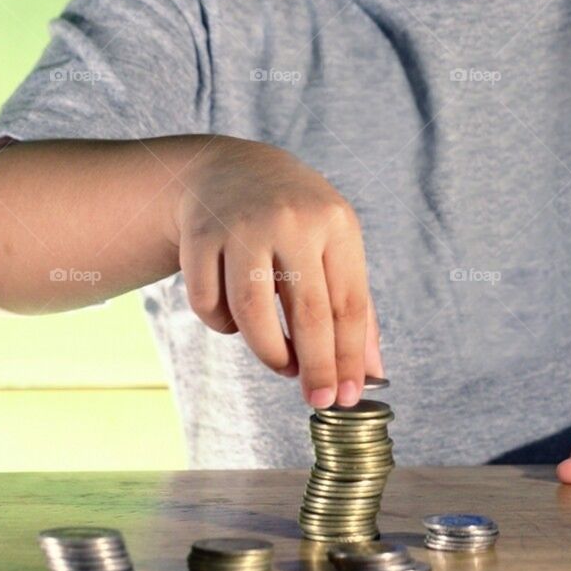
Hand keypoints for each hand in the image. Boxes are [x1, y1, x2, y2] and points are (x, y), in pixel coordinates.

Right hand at [171, 134, 383, 408]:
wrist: (230, 170)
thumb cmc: (295, 218)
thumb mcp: (333, 242)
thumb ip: (354, 304)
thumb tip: (370, 372)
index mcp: (335, 223)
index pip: (350, 303)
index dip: (349, 357)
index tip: (347, 397)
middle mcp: (292, 221)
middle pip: (308, 313)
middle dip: (316, 368)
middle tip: (317, 400)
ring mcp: (242, 227)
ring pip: (253, 314)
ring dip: (269, 353)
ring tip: (281, 363)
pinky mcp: (200, 236)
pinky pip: (209, 303)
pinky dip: (223, 325)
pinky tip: (238, 321)